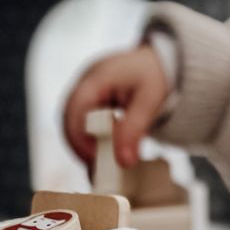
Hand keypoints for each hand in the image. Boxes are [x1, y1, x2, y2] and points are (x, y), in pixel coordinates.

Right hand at [62, 44, 169, 174]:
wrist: (161, 62)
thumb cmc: (156, 76)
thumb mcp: (150, 102)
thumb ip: (134, 130)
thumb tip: (123, 162)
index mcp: (97, 77)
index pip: (76, 110)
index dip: (81, 139)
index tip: (96, 160)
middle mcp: (84, 80)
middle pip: (68, 118)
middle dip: (79, 146)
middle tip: (97, 167)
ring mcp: (84, 88)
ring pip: (71, 121)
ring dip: (82, 143)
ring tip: (100, 162)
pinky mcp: (89, 98)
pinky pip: (80, 120)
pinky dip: (88, 137)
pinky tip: (103, 150)